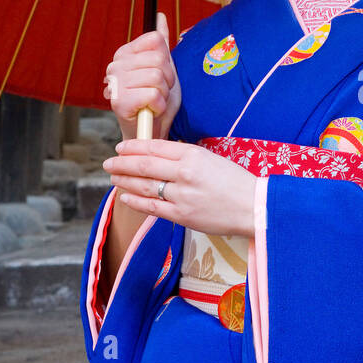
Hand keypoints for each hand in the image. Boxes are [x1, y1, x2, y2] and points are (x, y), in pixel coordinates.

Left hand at [102, 139, 258, 238]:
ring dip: (125, 181)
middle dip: (122, 163)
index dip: (134, 147)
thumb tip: (160, 156)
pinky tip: (125, 197)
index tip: (121, 147)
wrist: (254, 207)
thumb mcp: (212, 160)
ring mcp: (182, 195)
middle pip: (144, 165)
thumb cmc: (236, 182)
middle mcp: (185, 173)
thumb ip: (186, 157)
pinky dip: (135, 201)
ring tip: (113, 178)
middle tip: (108, 162)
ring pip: (144, 186)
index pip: (155, 147)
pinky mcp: (182, 216)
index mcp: (193, 155)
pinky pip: (152, 207)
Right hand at [103, 12, 181, 141]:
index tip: (161, 74)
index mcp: (125, 54)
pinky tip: (150, 110)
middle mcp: (115, 65)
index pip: (156, 41)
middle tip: (158, 92)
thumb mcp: (163, 68)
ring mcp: (115, 83)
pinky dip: (159, 106)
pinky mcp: (119, 101)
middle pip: (160, 59)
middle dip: (168, 79)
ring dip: (164, 94)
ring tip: (154, 101)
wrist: (151, 130)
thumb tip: (160, 16)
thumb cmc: (157, 100)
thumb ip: (160, 43)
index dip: (167, 60)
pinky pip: (153, 94)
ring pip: (157, 77)